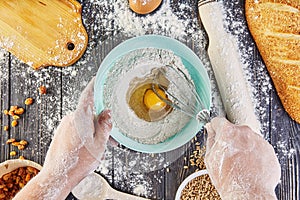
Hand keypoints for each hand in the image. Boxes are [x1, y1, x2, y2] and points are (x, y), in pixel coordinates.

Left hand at [14, 78, 111, 199]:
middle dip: (100, 123)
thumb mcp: (99, 143)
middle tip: (110, 138)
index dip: (94, 86)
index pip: (88, 96)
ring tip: (99, 147)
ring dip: (93, 131)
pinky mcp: (60, 133)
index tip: (98, 78)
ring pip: (83, 122)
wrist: (58, 175)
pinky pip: (76, 128)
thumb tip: (107, 112)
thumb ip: (104, 125)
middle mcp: (70, 119)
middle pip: (89, 113)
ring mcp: (64, 126)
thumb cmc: (79, 162)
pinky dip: (85, 134)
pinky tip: (89, 147)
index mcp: (80, 118)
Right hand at [205, 117, 280, 199]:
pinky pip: (258, 148)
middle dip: (230, 139)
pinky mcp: (269, 150)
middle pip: (234, 130)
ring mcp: (259, 140)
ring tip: (240, 163)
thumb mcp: (210, 158)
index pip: (218, 121)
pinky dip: (254, 155)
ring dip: (243, 147)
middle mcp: (245, 132)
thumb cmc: (228, 179)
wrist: (248, 193)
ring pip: (247, 139)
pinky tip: (249, 166)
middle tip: (227, 154)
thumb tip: (210, 131)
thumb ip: (210, 140)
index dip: (215, 128)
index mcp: (228, 131)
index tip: (215, 132)